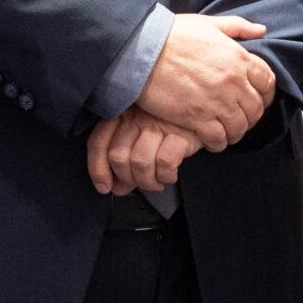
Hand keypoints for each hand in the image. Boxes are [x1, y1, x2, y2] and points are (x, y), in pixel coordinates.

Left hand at [86, 106, 204, 194]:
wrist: (204, 117)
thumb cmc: (171, 127)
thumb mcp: (142, 138)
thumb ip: (125, 161)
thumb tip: (115, 188)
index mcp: (123, 114)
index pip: (98, 142)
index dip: (98, 169)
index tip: (105, 187)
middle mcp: (137, 117)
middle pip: (118, 157)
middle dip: (128, 179)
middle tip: (141, 182)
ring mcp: (158, 124)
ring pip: (140, 162)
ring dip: (148, 181)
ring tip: (157, 181)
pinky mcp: (179, 133)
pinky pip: (165, 163)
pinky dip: (167, 176)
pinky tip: (171, 174)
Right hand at [136, 14, 274, 150]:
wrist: (142, 49)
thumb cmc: (172, 34)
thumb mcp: (208, 23)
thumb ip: (237, 27)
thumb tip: (261, 30)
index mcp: (239, 57)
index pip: (268, 82)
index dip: (265, 94)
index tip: (257, 99)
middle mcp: (233, 81)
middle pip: (256, 109)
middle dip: (250, 116)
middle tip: (239, 119)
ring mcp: (217, 101)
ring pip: (239, 127)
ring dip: (234, 132)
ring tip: (225, 132)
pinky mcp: (198, 117)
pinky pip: (218, 139)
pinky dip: (217, 142)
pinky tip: (211, 139)